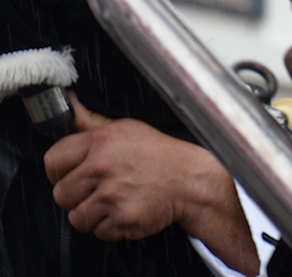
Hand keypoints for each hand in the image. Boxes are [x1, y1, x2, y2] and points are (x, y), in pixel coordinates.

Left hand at [45, 95, 258, 273]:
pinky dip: (112, 226)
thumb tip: (70, 106)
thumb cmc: (160, 154)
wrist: (192, 181)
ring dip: (94, 213)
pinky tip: (127, 209)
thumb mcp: (127, 129)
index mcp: (101, 142)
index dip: (62, 170)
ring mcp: (112, 195)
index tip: (77, 172)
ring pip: (77, 217)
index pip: (52, 161)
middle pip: (61, 194)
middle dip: (78, 195)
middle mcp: (103, 168)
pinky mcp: (122, 219)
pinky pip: (99, 232)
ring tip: (117, 199)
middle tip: (103, 187)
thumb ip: (91, 123)